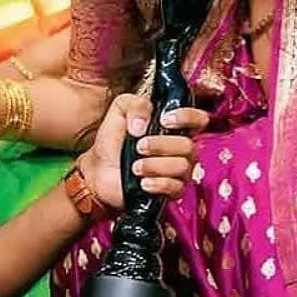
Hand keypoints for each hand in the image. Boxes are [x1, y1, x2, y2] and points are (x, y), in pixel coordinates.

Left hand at [78, 94, 207, 209]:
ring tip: (135, 166)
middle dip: (160, 145)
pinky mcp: (170, 191)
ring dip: (154, 165)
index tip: (165, 120)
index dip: (187, 117)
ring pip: (182, 166)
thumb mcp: (119, 111)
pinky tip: (142, 182)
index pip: (198, 119)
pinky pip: (176, 188)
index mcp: (171, 126)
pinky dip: (157, 184)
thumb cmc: (111, 141)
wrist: (99, 170)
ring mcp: (177, 171)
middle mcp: (179, 148)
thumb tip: (144, 124)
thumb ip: (134, 105)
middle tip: (139, 146)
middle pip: (188, 146)